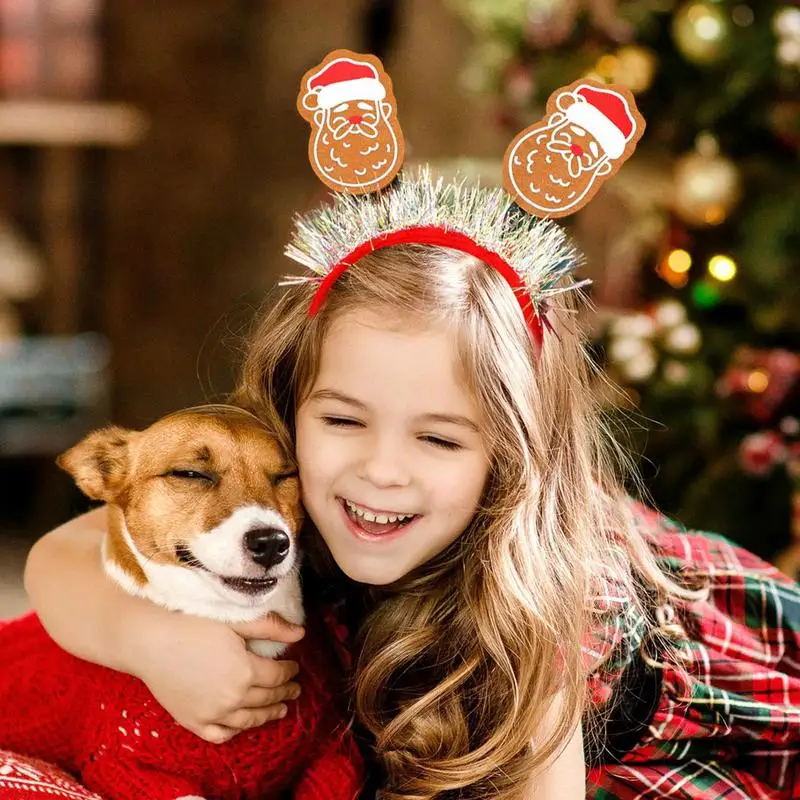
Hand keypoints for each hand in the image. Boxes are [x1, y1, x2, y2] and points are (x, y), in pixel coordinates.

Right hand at [130, 611, 304, 742]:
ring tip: (279, 710)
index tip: (295, 667)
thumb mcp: (236, 621)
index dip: (290, 671)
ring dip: (268, 715)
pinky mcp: (193, 722)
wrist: (150, 642)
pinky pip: (221, 735)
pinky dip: (235, 731)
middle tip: (294, 690)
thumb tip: (301, 634)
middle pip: (267, 698)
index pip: (278, 675)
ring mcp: (212, 714)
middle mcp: (232, 697)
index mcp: (246, 670)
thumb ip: (270, 628)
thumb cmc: (192, 625)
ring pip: (249, 720)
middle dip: (284, 693)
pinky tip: (243, 724)